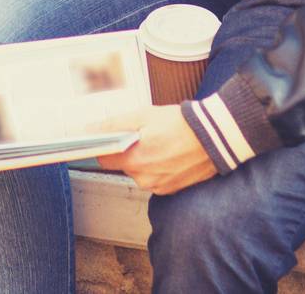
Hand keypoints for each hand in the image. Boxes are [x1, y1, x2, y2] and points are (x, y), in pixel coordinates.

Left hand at [96, 105, 217, 195]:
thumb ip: (113, 125)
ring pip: (139, 172)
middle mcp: (143, 179)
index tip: (104, 139)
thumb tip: (90, 130)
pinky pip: (154, 178)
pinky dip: (158, 167)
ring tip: (160, 143)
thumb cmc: (179, 124)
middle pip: (123, 164)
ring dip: (144, 159)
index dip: (103, 147)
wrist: (214, 137)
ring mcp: (158, 186)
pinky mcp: (171, 189)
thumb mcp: (143, 115)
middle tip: (143, 134)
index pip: (103, 158)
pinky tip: (169, 153)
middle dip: (128, 150)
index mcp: (133, 160)